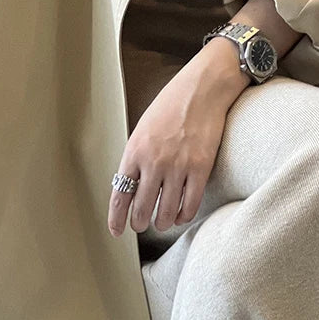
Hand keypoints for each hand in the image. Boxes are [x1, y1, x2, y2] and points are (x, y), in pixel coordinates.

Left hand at [108, 38, 248, 237]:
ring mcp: (178, 166)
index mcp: (134, 151)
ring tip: (162, 222)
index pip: (120, 194)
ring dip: (162, 222)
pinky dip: (184, 215)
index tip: (117, 231)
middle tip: (141, 225)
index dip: (116, 218)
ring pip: (166, 212)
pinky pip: (190, 204)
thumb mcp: (143, 128)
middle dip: (139, 223)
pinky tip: (181, 215)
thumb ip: (137, 157)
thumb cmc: (171, 105)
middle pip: (141, 208)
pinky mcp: (201, 168)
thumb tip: (132, 186)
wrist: (202, 88)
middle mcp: (153, 162)